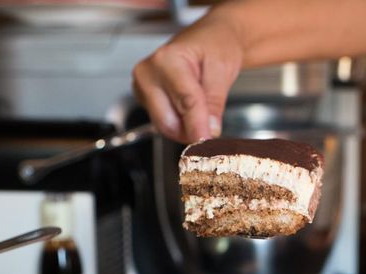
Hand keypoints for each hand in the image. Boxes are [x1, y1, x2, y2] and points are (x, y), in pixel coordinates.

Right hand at [132, 11, 243, 142]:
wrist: (209, 39)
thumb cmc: (215, 45)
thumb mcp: (222, 69)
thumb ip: (215, 102)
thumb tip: (210, 130)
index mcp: (165, 60)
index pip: (184, 102)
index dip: (198, 126)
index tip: (207, 142)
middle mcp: (147, 74)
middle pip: (168, 121)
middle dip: (192, 130)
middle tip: (214, 129)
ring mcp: (143, 88)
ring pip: (165, 126)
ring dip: (187, 128)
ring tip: (205, 111)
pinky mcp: (145, 99)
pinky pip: (164, 123)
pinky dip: (182, 124)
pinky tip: (193, 110)